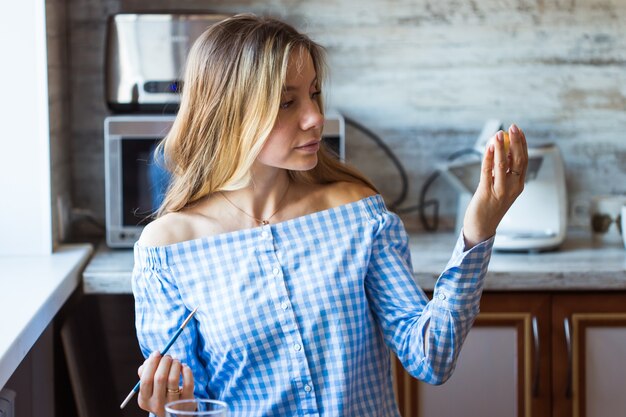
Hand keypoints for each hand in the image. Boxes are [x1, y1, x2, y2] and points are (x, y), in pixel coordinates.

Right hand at [137, 352, 194, 416]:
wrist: (176, 411)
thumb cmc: (161, 393)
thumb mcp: (150, 387)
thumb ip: (146, 372)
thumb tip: (151, 357)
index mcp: (145, 400)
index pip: (146, 380)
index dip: (151, 364)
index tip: (157, 352)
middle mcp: (157, 404)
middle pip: (160, 378)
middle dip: (165, 362)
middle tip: (168, 356)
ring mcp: (172, 404)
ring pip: (173, 379)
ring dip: (175, 365)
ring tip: (176, 361)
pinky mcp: (187, 401)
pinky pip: (188, 383)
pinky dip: (187, 371)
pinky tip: (184, 367)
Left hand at [462, 124, 527, 247]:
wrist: (482, 226)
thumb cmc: (490, 206)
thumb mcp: (501, 187)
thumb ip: (504, 171)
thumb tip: (503, 150)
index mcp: (519, 185)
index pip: (524, 160)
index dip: (522, 144)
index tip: (519, 131)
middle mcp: (513, 187)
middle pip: (517, 160)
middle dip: (515, 142)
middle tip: (512, 127)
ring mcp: (500, 191)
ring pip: (502, 165)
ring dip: (500, 148)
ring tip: (498, 134)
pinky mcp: (486, 192)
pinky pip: (488, 172)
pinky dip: (488, 159)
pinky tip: (488, 148)